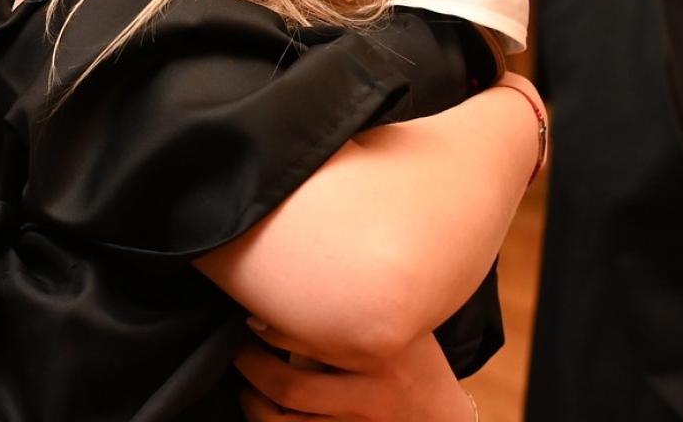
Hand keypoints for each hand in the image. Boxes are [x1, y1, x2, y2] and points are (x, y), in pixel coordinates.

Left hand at [235, 328, 473, 421]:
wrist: (442, 417)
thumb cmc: (418, 363)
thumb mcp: (405, 326)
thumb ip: (365, 308)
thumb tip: (307, 276)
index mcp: (384, 351)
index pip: (313, 337)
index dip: (272, 328)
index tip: (254, 317)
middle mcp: (371, 392)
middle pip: (290, 387)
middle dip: (251, 367)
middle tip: (240, 349)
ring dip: (254, 403)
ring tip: (248, 387)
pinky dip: (272, 421)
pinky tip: (267, 408)